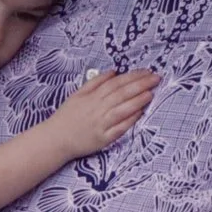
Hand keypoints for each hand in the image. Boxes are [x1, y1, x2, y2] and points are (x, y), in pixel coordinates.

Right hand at [42, 69, 157, 158]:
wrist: (55, 139)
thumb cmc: (66, 117)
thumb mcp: (77, 94)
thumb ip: (95, 82)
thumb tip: (114, 71)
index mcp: (92, 96)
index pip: (116, 83)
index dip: (133, 76)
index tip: (147, 72)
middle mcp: (97, 108)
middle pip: (122, 93)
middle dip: (140, 85)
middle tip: (156, 78)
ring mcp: (101, 124)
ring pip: (122, 109)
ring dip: (138, 100)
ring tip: (151, 93)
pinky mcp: (103, 138)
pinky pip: (119, 128)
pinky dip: (130, 120)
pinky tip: (140, 113)